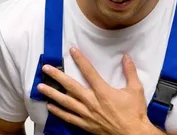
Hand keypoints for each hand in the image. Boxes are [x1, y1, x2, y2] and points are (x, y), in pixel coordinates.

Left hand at [38, 47, 160, 134]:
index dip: (80, 59)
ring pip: (66, 102)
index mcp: (103, 91)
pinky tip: (50, 106)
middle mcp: (92, 102)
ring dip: (52, 93)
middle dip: (57, 76)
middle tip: (46, 69)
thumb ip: (130, 72)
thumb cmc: (134, 113)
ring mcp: (87, 114)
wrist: (132, 134)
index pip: (89, 71)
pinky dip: (58, 112)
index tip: (72, 50)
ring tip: (41, 87)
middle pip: (71, 86)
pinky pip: (68, 117)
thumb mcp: (135, 89)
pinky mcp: (86, 124)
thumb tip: (126, 57)